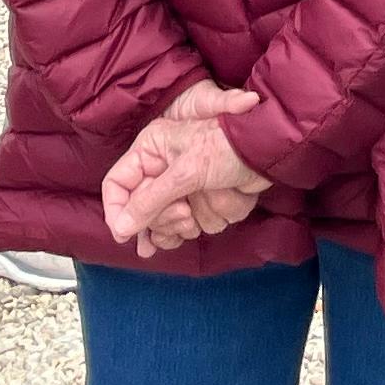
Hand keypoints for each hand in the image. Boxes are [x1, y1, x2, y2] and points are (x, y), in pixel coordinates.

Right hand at [102, 84, 266, 255]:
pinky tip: (214, 211)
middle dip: (164, 218)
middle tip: (184, 212)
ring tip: (201, 208)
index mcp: (151, 150)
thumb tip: (120, 230)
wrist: (268, 151)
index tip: (126, 236)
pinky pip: (194, 225)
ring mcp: (183, 186)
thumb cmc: (226, 148)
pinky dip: (209, 219)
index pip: (117, 184)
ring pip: (170, 223)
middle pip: (144, 211)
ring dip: (190, 222)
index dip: (118, 211)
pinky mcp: (203, 200)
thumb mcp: (184, 173)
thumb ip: (149, 202)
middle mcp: (163, 168)